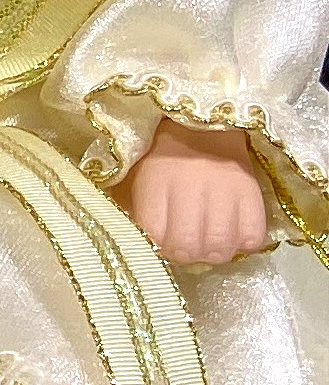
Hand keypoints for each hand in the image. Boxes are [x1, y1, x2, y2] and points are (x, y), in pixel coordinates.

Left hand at [124, 120, 268, 264]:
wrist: (205, 129)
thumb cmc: (163, 160)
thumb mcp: (135, 178)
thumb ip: (131, 209)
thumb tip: (135, 245)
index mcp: (156, 181)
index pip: (155, 235)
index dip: (157, 248)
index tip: (160, 244)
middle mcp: (191, 185)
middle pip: (188, 246)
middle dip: (185, 256)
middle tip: (186, 248)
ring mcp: (226, 190)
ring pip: (220, 247)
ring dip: (213, 254)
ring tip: (208, 244)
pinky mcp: (253, 192)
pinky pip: (252, 238)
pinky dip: (243, 244)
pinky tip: (233, 235)